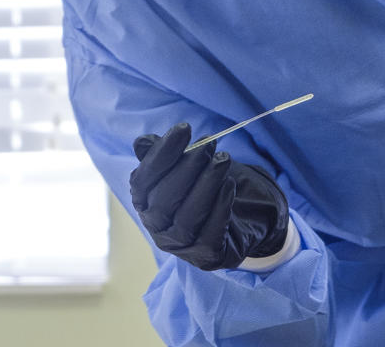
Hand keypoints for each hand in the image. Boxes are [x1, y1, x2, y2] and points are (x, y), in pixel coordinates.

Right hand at [130, 122, 289, 270]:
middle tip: (209, 143)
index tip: (184, 129)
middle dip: (187, 167)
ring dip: (206, 184)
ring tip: (224, 160)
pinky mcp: (206, 257)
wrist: (242, 219)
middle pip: (163, 200)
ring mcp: (180, 247)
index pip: (142, 181)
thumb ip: (166, 155)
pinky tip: (230, 185)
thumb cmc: (206, 188)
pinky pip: (210, 233)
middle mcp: (156, 228)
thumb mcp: (188, 167)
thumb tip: (142, 143)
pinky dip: (220, 207)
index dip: (161, 154)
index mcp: (145, 203)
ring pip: (186, 218)